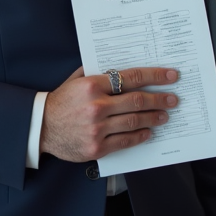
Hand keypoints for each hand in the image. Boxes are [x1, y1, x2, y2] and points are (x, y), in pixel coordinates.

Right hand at [39, 66, 179, 162]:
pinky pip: (125, 141)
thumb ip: (98, 72)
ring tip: (164, 115)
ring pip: (134, 121)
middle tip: (173, 99)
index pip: (131, 78)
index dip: (154, 76)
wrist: (42, 127)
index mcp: (92, 85)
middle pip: (137, 101)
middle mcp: (96, 106)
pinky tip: (148, 132)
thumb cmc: (61, 101)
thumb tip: (124, 68)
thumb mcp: (77, 79)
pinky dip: (140, 136)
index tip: (170, 76)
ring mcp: (97, 128)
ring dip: (153, 118)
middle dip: (160, 99)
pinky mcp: (96, 147)